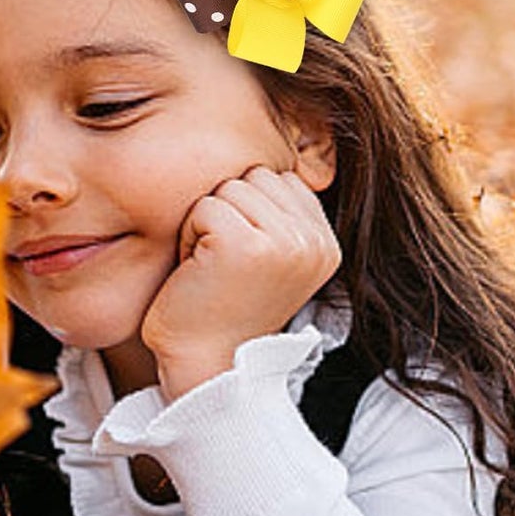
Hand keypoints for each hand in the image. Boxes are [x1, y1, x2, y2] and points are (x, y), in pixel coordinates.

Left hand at [140, 166, 340, 399]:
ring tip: (212, 268)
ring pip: (228, 186)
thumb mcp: (267, 255)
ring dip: (205, 223)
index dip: (245, 212)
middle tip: (222, 265)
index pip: (277, 178)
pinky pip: (204, 206)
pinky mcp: (248, 246)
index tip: (241, 261)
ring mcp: (286, 243)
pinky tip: (197, 271)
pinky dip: (189, 235)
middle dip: (226, 212)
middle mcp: (314, 242)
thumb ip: (278, 211)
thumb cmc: (221, 306)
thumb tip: (268, 149)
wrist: (203, 365)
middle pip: (253, 176)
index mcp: (325, 242)